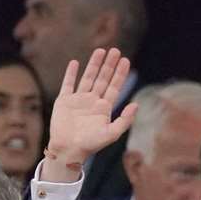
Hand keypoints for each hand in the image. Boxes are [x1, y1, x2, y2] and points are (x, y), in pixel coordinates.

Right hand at [43, 48, 137, 173]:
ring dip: (94, 64)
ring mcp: (78, 100)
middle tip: (115, 50)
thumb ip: (125, 120)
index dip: (120, 74)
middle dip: (109, 65)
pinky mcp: (64, 101)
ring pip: (87, 78)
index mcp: (104, 108)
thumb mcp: (112, 133)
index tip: (125, 60)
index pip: (114, 87)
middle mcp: (92, 101)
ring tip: (100, 51)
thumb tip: (136, 104)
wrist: (68, 149)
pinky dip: (71, 73)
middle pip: (103, 79)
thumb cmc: (91, 144)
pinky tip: (75, 62)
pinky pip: (68, 84)